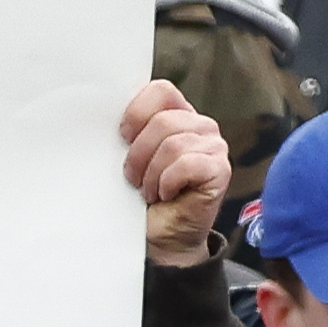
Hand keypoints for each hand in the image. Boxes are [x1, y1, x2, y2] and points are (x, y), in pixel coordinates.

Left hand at [119, 75, 223, 261]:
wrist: (160, 235)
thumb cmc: (144, 195)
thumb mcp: (132, 156)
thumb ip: (130, 131)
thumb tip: (107, 115)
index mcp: (178, 114)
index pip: (161, 91)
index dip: (137, 113)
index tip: (123, 137)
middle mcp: (200, 126)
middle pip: (163, 121)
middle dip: (140, 154)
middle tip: (134, 177)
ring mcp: (214, 146)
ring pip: (173, 145)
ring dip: (152, 174)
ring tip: (150, 190)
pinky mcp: (220, 170)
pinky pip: (186, 165)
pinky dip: (168, 183)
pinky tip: (167, 195)